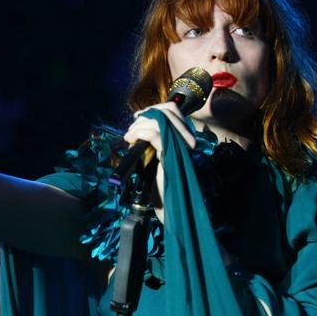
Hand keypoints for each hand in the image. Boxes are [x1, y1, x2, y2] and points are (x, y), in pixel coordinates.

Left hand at [123, 102, 195, 222]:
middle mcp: (187, 140)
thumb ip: (152, 137)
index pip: (173, 110)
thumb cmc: (158, 183)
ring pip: (160, 120)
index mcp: (185, 137)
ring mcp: (181, 147)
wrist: (166, 206)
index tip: (138, 118)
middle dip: (145, 116)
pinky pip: (155, 134)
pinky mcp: (171, 155)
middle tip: (132, 130)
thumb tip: (139, 122)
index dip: (154, 109)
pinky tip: (131, 140)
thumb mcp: (153, 154)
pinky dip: (139, 133)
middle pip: (168, 111)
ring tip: (129, 137)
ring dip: (139, 125)